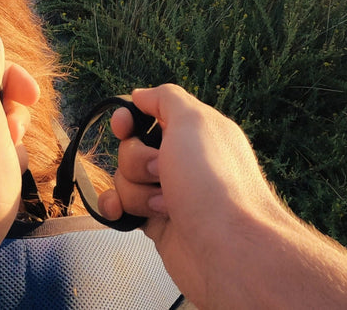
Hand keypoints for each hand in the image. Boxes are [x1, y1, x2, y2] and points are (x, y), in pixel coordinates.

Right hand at [98, 85, 346, 308]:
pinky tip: (121, 214)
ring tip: (166, 206)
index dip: (129, 119)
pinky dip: (117, 209)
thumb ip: (166, 98)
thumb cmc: (213, 182)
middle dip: (136, 160)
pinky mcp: (158, 225)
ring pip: (125, 179)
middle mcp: (183, 161)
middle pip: (131, 148)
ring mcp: (170, 194)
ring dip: (136, 190)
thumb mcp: (194, 121)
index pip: (150, 113)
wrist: (229, 251)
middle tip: (162, 172)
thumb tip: (140, 95)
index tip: (123, 128)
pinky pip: (124, 209)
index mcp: (196, 132)